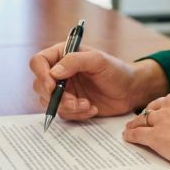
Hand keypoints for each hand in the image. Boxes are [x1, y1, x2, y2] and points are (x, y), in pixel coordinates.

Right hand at [29, 43, 169, 119]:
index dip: (41, 75)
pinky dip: (77, 114)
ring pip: (49, 103)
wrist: (131, 91)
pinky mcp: (71, 105)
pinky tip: (92, 109)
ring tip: (87, 105)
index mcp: (62, 56)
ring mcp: (64, 90)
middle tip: (74, 101)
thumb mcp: (98, 60)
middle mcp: (59, 73)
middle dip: (56, 97)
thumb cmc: (117, 70)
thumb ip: (75, 61)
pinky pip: (63, 114)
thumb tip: (54, 73)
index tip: (52, 87)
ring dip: (67, 107)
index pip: (38, 62)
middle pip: (40, 86)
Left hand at [123, 85, 169, 169]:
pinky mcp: (155, 136)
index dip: (164, 108)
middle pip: (154, 107)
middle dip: (149, 114)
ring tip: (130, 127)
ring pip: (143, 119)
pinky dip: (131, 135)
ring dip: (135, 124)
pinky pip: (138, 133)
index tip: (161, 112)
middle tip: (143, 119)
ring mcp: (162, 119)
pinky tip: (128, 137)